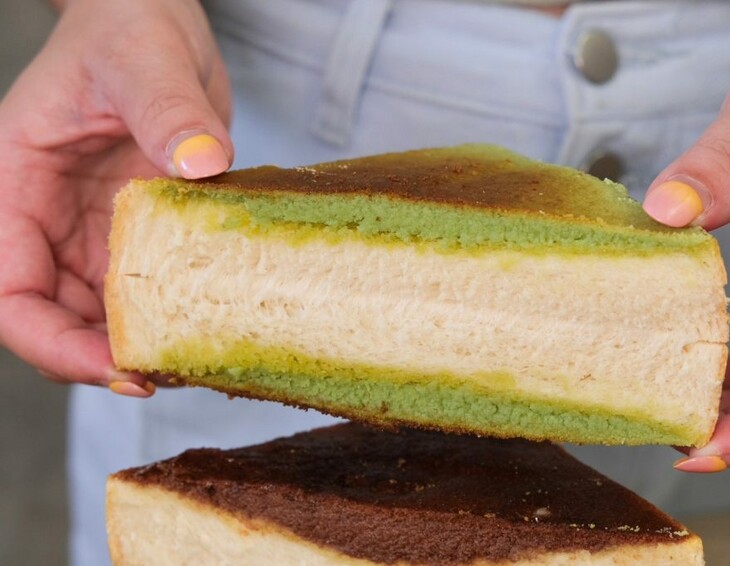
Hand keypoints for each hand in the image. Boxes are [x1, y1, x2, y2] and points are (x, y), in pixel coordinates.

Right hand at [0, 0, 231, 395]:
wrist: (155, 19)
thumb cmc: (127, 26)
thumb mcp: (142, 59)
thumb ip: (167, 109)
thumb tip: (201, 163)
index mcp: (14, 185)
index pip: (10, 292)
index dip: (52, 345)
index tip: (118, 368)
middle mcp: (48, 219)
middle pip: (57, 320)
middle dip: (106, 358)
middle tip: (173, 373)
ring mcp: (94, 228)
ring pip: (104, 314)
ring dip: (144, 343)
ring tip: (199, 357)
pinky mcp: (141, 228)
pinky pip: (149, 286)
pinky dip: (175, 311)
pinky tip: (215, 319)